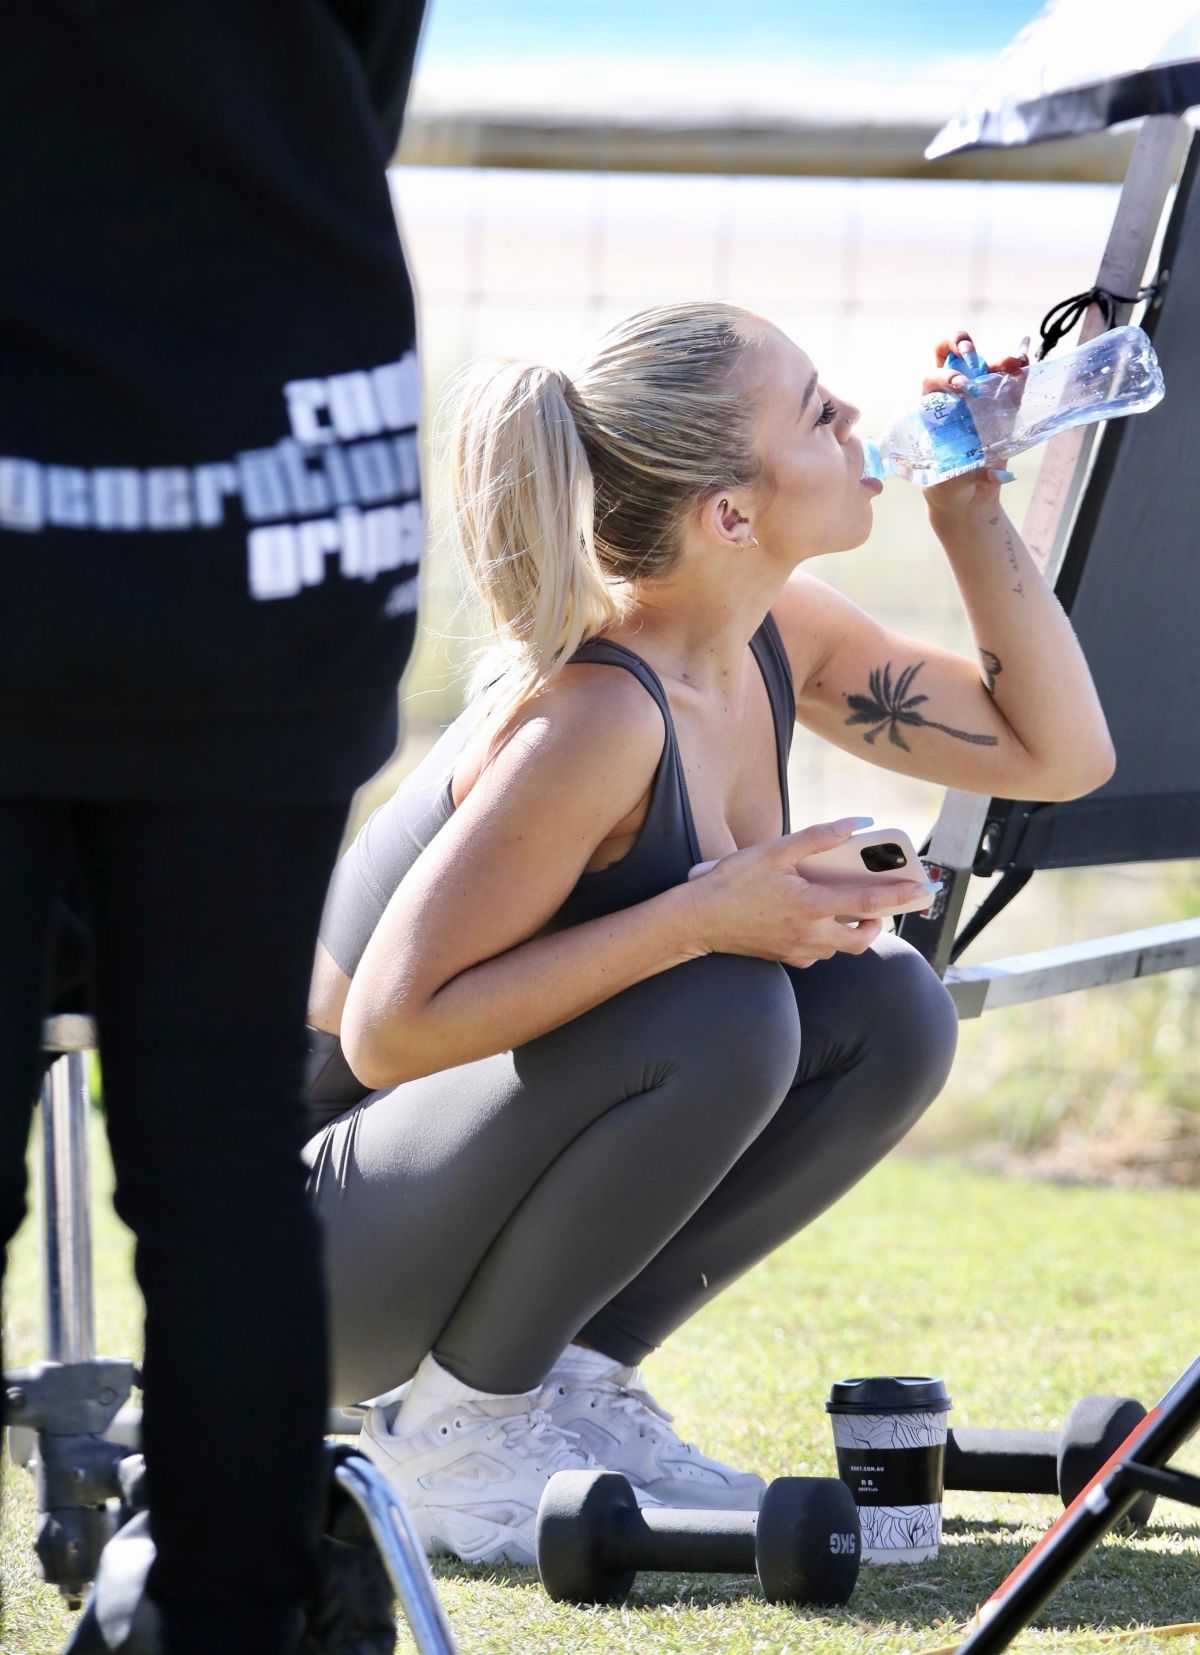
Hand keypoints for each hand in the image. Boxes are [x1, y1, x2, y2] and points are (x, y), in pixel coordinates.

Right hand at [682, 818, 936, 968]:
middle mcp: (809, 934)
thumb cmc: (731, 883)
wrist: (697, 921)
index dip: (898, 895)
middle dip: (878, 922)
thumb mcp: (773, 851)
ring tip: (845, 907)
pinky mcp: (785, 958)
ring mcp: (797, 950)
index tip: (922, 888)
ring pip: (840, 947)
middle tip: (879, 904)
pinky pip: (817, 953)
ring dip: (850, 930)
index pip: (866, 903)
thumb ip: (816, 838)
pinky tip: (813, 920)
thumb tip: (854, 825)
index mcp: (810, 906)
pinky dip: (825, 939)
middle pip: (861, 937)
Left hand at [921, 329, 1029, 517]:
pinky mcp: (1000, 407)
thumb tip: (994, 473)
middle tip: (971, 352)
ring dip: (998, 360)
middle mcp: (951, 397)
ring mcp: (977, 398)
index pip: (930, 380)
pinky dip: (1018, 369)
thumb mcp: (948, 480)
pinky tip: (1025, 360)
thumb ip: (968, 472)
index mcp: (929, 409)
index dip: (945, 377)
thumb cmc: (946, 486)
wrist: (966, 499)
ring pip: (984, 366)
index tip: (962, 387)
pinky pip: (1009, 382)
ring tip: (1014, 362)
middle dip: (959, 345)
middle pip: (950, 357)